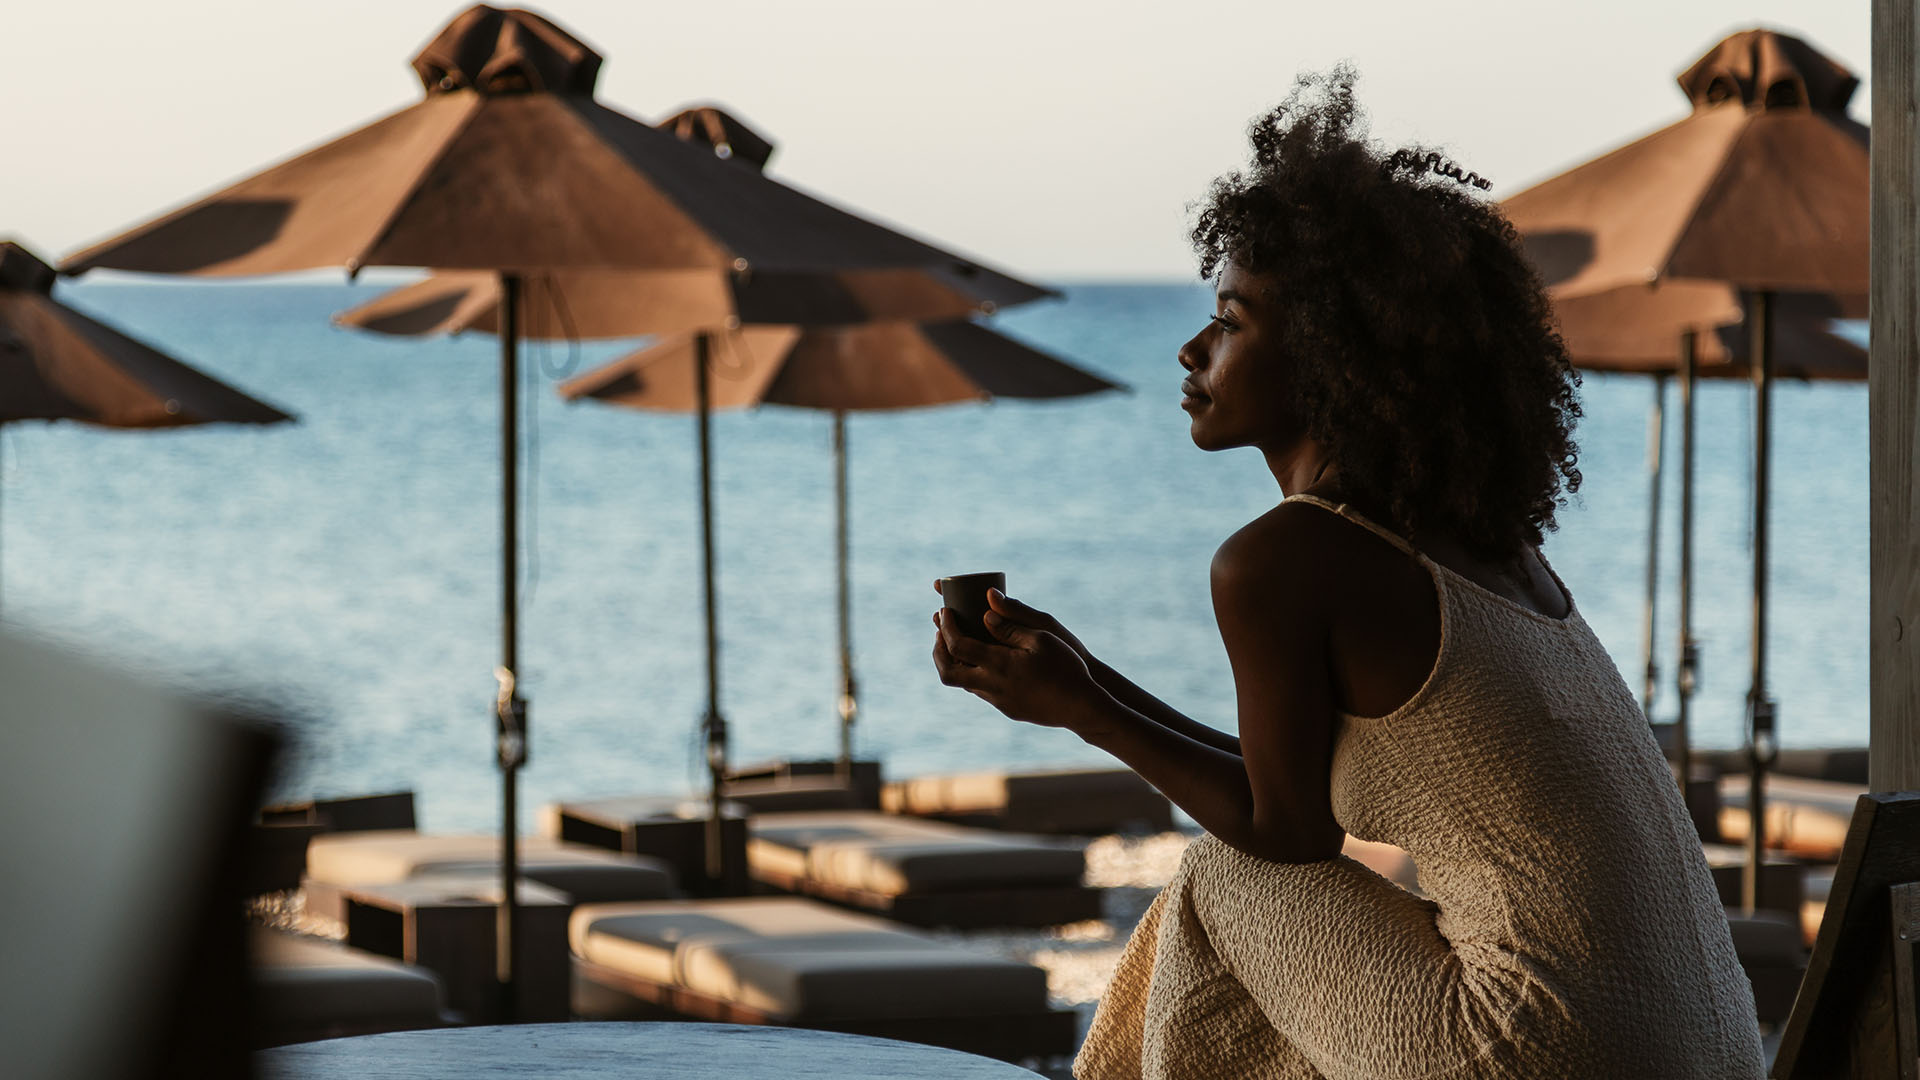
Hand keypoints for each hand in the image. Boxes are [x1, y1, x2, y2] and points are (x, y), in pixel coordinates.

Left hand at [932, 589, 1105, 728]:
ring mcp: (999, 701)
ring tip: (958, 644)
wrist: (1080, 707)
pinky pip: (980, 691)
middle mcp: (992, 685)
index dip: (947, 627)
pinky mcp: (1008, 709)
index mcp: (999, 664)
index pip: (958, 645)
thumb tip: (986, 613)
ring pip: (963, 684)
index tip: (945, 612)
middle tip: (941, 632)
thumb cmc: (1066, 668)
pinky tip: (984, 663)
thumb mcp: (1042, 638)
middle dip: (939, 650)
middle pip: (948, 671)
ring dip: (954, 663)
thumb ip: (1011, 626)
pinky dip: (972, 674)